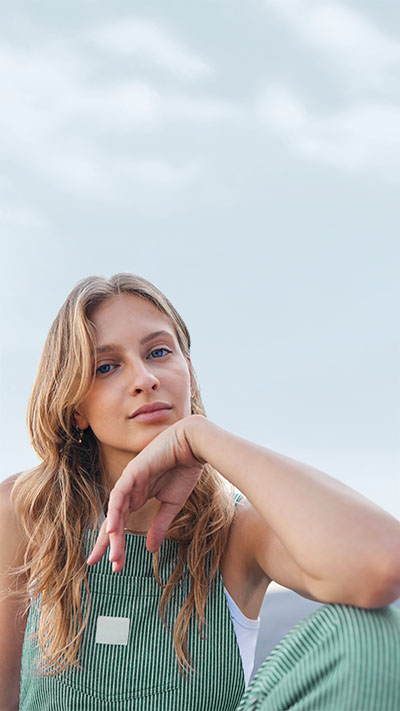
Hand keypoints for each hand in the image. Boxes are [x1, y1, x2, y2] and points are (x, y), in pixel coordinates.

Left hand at [86, 414, 205, 571]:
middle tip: (95, 563)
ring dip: (112, 533)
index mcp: (138, 496)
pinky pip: (119, 494)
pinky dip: (115, 511)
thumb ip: (159, 525)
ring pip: (115, 510)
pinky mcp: (133, 472)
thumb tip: (150, 549)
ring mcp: (130, 480)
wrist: (193, 446)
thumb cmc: (184, 470)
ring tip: (111, 554)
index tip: (115, 565)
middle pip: (112, 519)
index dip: (116, 543)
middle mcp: (130, 490)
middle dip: (105, 542)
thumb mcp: (172, 505)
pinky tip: (112, 528)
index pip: (121, 523)